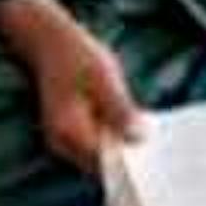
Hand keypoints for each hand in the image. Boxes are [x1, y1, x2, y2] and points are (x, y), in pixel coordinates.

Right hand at [4, 1, 150, 174]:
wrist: (48, 40)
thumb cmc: (76, 56)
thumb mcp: (105, 79)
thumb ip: (120, 111)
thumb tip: (139, 138)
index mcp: (70, 133)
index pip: (104, 164)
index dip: (130, 165)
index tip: (155, 161)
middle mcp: (62, 144)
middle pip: (101, 164)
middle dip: (128, 157)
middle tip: (157, 146)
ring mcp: (63, 140)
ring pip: (99, 156)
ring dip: (121, 147)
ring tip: (146, 132)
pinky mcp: (69, 133)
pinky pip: (95, 144)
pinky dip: (112, 137)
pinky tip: (131, 124)